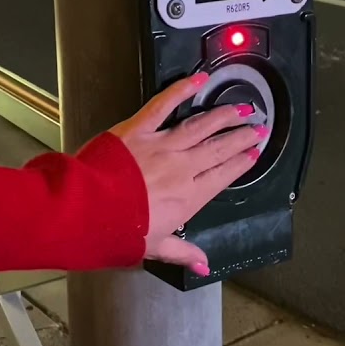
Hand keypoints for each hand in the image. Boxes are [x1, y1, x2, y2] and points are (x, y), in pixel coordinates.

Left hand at [108, 73, 266, 275]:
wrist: (86, 211)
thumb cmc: (118, 231)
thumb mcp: (155, 248)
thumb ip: (183, 253)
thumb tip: (204, 265)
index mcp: (189, 197)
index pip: (224, 175)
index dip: (242, 163)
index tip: (255, 153)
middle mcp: (182, 169)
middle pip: (219, 148)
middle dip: (242, 137)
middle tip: (258, 128)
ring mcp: (162, 145)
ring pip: (201, 126)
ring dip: (224, 115)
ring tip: (241, 108)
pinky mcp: (139, 129)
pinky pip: (165, 104)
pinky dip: (183, 90)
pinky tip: (200, 79)